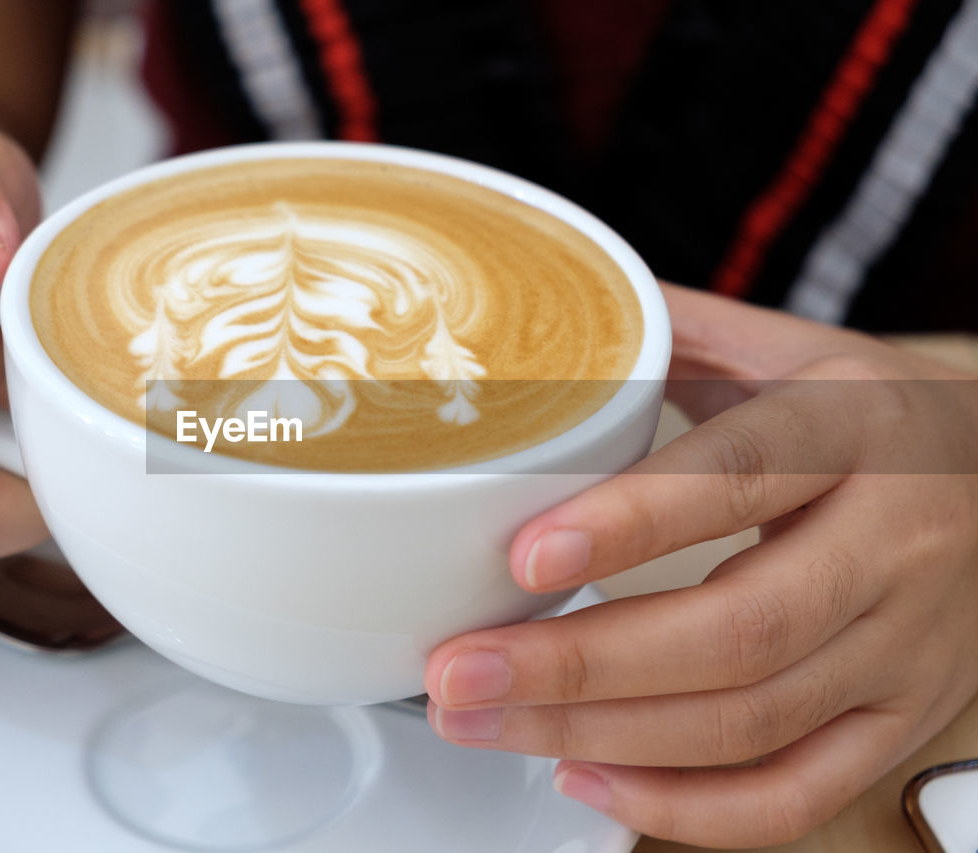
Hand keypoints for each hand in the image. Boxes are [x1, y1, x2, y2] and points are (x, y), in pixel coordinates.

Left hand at [424, 283, 977, 846]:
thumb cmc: (873, 415)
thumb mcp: (788, 350)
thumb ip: (672, 334)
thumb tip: (540, 327)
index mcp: (856, 429)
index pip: (739, 477)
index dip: (632, 523)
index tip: (524, 558)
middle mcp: (895, 545)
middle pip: (738, 631)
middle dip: (580, 667)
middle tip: (458, 672)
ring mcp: (906, 648)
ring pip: (751, 723)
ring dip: (600, 737)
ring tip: (482, 719)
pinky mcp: (901, 721)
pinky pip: (794, 794)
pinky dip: (683, 807)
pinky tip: (585, 777)